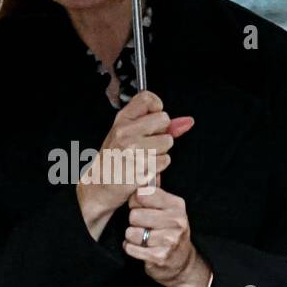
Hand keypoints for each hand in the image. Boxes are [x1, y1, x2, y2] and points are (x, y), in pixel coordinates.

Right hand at [75, 90, 193, 238]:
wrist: (99, 187)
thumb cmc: (114, 160)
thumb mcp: (128, 135)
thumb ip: (157, 126)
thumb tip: (187, 121)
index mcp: (121, 121)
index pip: (147, 99)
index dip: (156, 108)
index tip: (153, 120)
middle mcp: (125, 133)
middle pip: (163, 119)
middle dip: (161, 132)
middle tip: (147, 143)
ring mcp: (133, 150)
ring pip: (167, 142)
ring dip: (161, 151)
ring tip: (144, 157)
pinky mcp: (141, 168)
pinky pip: (165, 160)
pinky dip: (158, 166)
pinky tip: (144, 168)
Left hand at [124, 186, 212, 286]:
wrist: (182, 262)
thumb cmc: (170, 231)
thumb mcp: (168, 208)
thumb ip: (156, 189)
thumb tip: (151, 163)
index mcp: (176, 205)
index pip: (142, 195)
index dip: (135, 202)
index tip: (141, 208)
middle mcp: (176, 221)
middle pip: (134, 215)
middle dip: (134, 222)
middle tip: (144, 226)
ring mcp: (170, 240)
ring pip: (131, 232)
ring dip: (132, 237)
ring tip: (144, 238)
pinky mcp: (160, 257)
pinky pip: (131, 248)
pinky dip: (132, 249)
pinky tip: (142, 248)